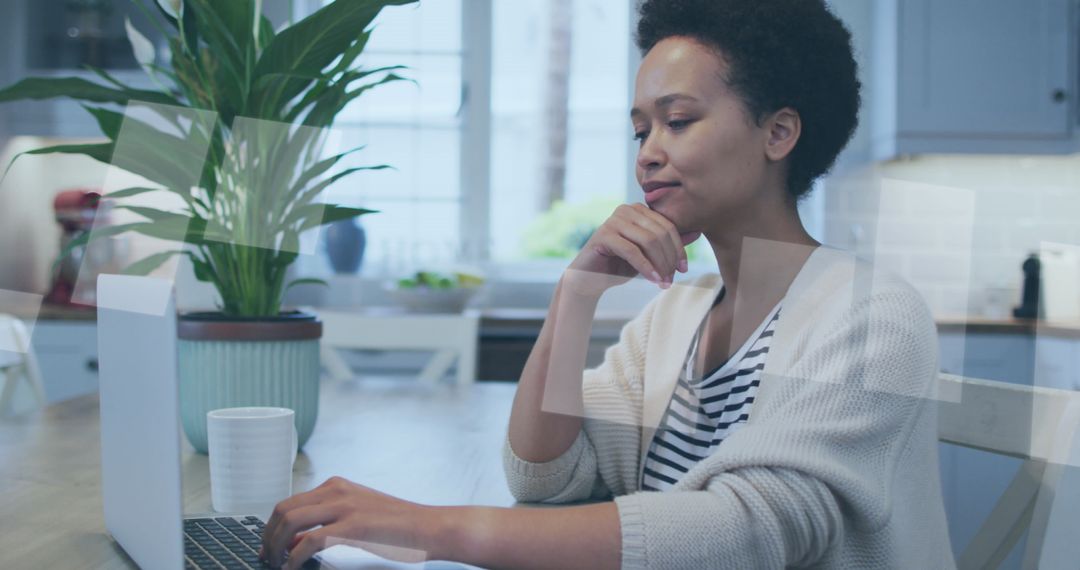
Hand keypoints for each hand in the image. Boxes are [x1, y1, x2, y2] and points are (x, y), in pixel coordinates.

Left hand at [260, 477, 432, 568]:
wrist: (429, 527)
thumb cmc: (397, 526)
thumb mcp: (357, 518)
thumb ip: (325, 525)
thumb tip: (293, 541)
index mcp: (337, 485)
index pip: (289, 502)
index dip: (272, 526)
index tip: (267, 547)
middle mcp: (337, 490)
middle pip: (283, 509)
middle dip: (268, 536)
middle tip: (266, 558)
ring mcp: (345, 506)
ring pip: (290, 521)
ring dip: (276, 546)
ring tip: (276, 564)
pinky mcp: (353, 525)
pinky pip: (309, 540)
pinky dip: (294, 557)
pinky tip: (293, 568)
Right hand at [566, 203, 700, 295]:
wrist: (590, 278)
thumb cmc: (620, 265)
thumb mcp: (649, 255)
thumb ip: (669, 243)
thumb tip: (698, 232)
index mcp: (639, 210)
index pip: (668, 225)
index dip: (679, 248)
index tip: (684, 269)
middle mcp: (626, 209)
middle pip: (660, 232)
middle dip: (670, 258)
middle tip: (673, 278)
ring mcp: (613, 220)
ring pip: (648, 241)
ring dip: (660, 264)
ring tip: (664, 282)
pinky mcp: (604, 235)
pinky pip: (632, 251)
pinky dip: (646, 267)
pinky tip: (654, 280)